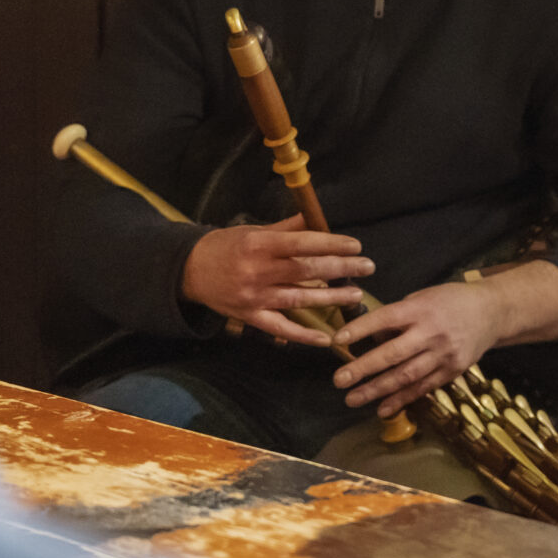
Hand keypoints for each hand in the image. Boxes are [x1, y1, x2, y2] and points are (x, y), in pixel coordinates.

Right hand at [181, 217, 372, 343]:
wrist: (190, 271)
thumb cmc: (226, 246)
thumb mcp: (253, 230)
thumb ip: (286, 228)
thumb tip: (316, 219)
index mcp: (260, 244)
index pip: (303, 244)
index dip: (332, 245)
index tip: (356, 246)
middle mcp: (258, 271)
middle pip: (307, 271)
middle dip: (341, 269)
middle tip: (368, 267)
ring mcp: (254, 297)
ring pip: (300, 299)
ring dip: (331, 299)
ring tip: (356, 294)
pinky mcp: (250, 317)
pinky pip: (281, 329)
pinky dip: (304, 336)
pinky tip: (326, 338)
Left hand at [327, 280, 512, 417]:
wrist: (492, 312)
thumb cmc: (450, 301)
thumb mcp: (423, 297)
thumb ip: (399, 317)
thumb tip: (371, 338)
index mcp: (421, 309)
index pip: (386, 319)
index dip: (361, 330)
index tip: (338, 340)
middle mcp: (432, 333)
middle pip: (394, 353)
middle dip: (364, 368)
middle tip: (339, 380)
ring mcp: (443, 354)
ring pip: (406, 376)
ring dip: (377, 390)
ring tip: (352, 399)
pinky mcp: (452, 371)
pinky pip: (423, 388)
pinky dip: (401, 400)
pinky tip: (383, 409)